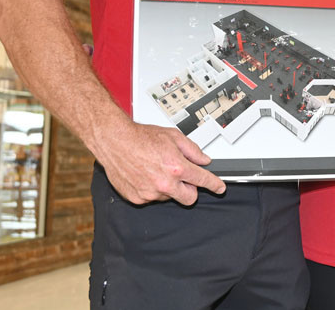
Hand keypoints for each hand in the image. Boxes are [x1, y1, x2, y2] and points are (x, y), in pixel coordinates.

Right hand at [94, 120, 225, 204]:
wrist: (115, 141)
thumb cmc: (140, 137)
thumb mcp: (173, 136)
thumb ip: (192, 150)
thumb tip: (203, 160)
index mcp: (177, 167)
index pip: (202, 180)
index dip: (214, 185)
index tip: (220, 188)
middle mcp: (164, 183)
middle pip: (189, 198)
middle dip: (190, 189)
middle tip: (183, 177)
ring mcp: (150, 193)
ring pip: (169, 197)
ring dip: (168, 187)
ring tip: (157, 169)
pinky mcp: (137, 198)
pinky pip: (151, 198)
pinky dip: (152, 189)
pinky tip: (146, 175)